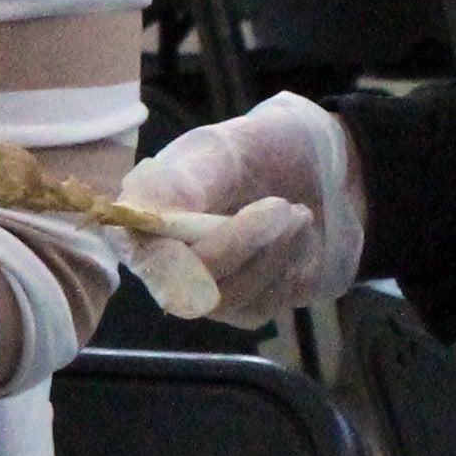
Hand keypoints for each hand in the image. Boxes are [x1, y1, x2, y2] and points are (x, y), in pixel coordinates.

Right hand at [120, 95, 364, 325]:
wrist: (319, 166)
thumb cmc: (259, 149)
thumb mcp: (220, 150)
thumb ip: (178, 183)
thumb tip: (135, 213)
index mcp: (144, 218)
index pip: (141, 255)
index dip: (171, 257)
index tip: (223, 222)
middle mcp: (165, 262)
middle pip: (187, 286)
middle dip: (241, 245)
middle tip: (283, 205)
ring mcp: (206, 290)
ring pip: (229, 299)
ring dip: (273, 254)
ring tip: (298, 213)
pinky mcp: (247, 307)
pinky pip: (262, 307)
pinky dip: (289, 270)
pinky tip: (298, 238)